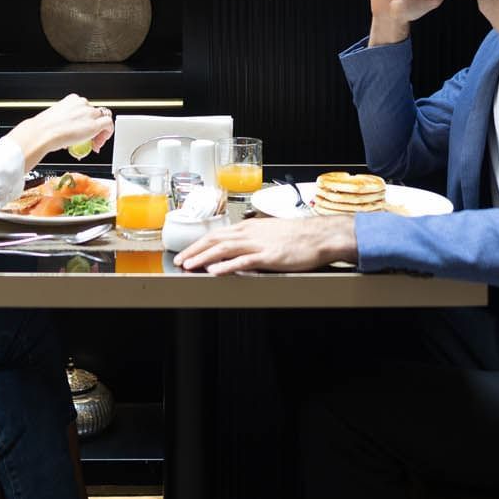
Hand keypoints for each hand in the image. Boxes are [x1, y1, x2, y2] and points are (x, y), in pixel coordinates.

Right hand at [10, 93, 114, 166]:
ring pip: (102, 118)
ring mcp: (89, 113)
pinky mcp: (94, 124)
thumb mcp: (55, 118)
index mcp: (71, 100)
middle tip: (89, 139)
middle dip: (93, 127)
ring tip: (93, 143)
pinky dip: (108, 133)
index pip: (85, 108)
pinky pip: (108, 124)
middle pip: (95, 113)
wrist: (42, 133)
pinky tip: (100, 142)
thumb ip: (65, 121)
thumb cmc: (43, 128)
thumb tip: (70, 131)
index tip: (83, 130)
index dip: (86, 120)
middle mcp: (81, 103)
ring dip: (100, 131)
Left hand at [175, 214, 354, 274]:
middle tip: (179, 261)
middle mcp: (250, 233)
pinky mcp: (268, 257)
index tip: (186, 252)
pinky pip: (243, 261)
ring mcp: (258, 244)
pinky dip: (227, 266)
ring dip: (204, 258)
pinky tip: (215, 271)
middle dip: (194, 251)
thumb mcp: (269, 231)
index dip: (199, 244)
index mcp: (249, 227)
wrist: (318, 236)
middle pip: (215, 240)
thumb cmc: (297, 235)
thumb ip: (252, 238)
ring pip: (224, 249)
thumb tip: (238, 244)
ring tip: (190, 266)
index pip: (217, 234)